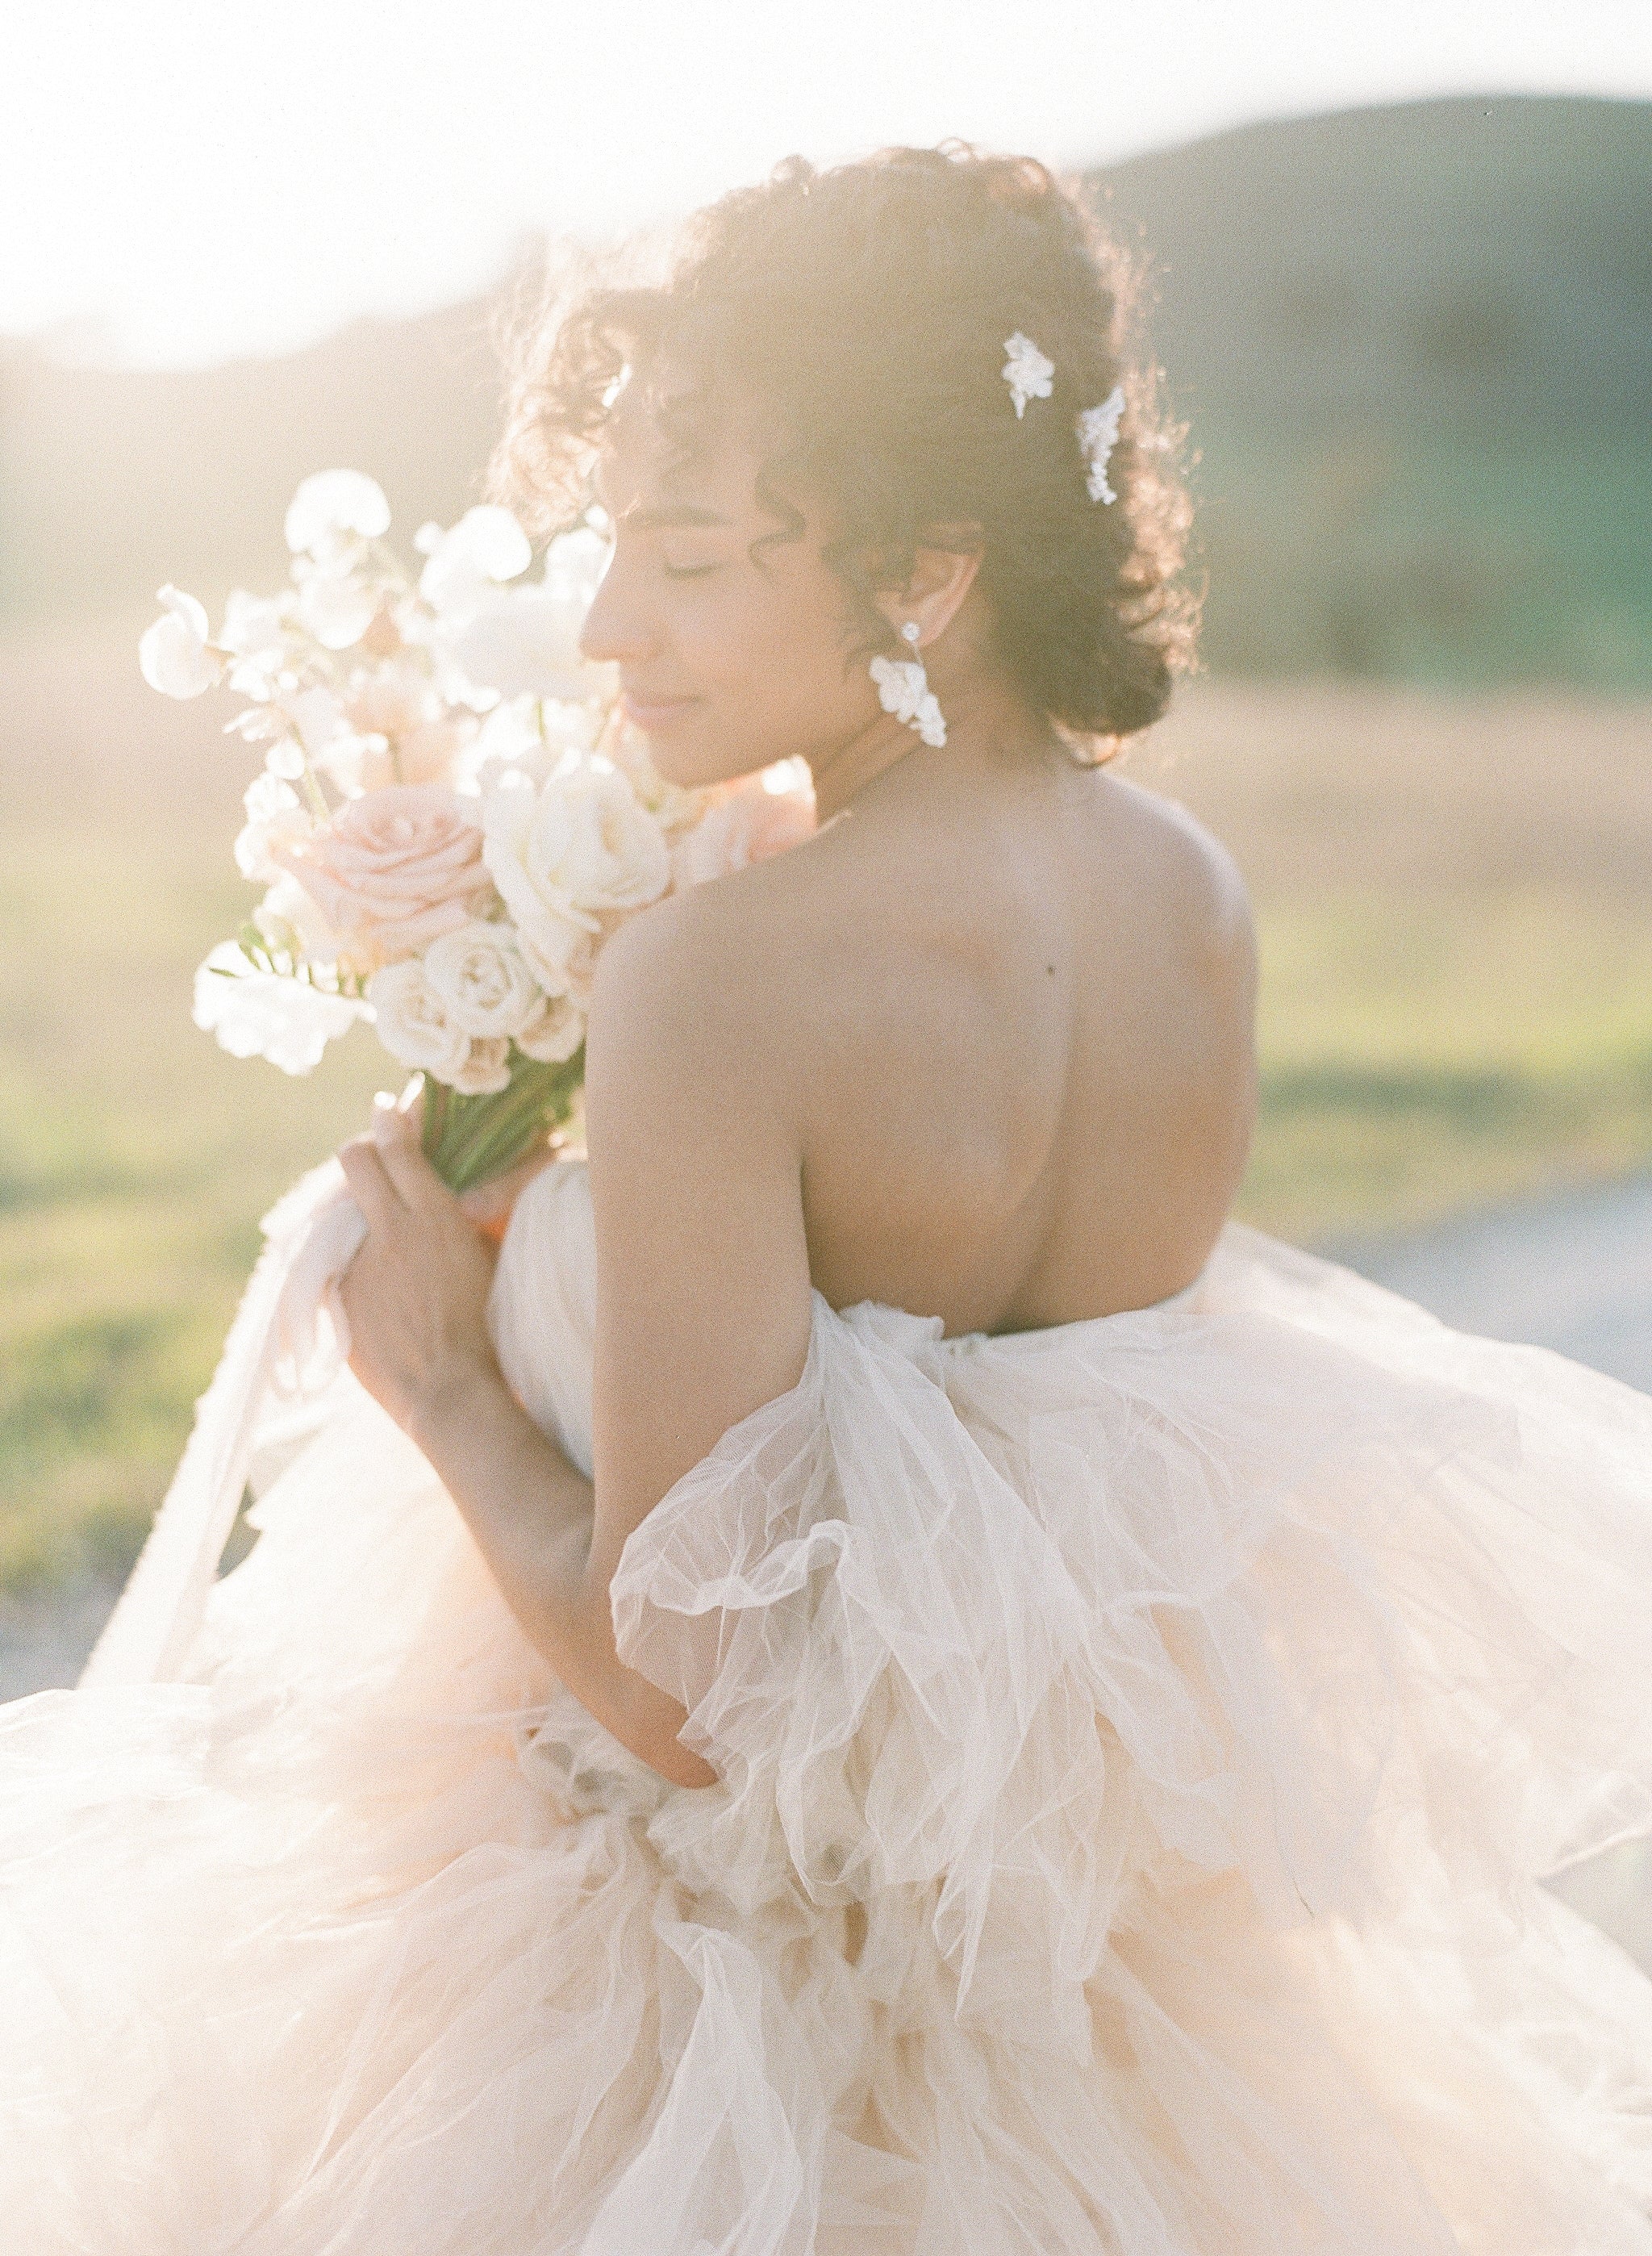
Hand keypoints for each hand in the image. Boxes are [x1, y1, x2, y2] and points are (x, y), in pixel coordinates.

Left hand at [335, 1086, 503, 1436]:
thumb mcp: (487, 1259)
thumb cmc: (486, 1327)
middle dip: (362, 1148)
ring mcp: (358, 1262)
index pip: (399, 1148)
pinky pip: (337, 1257)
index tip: (388, 1109)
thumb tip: (460, 1191)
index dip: (392, 1121)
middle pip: (356, 1161)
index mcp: (436, 1217)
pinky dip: (353, 1258)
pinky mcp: (338, 1294)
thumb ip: (463, 1217)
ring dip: (359, 1210)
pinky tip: (373, 1276)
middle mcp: (390, 1230)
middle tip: (372, 1155)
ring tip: (377, 1229)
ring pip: (342, 1209)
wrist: (448, 1390)